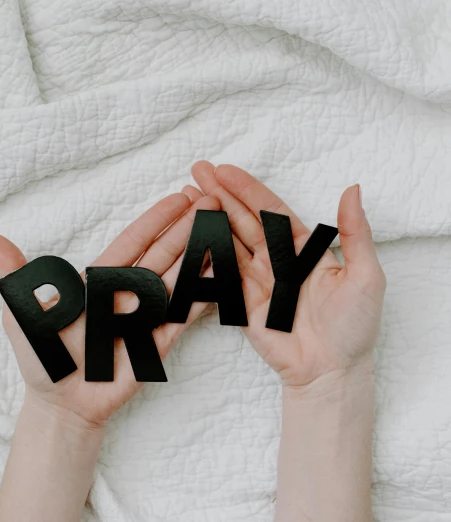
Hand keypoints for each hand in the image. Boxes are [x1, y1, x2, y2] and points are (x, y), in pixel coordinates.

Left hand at [0, 189, 218, 428]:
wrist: (59, 405)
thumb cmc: (41, 360)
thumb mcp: (22, 314)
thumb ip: (17, 276)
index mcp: (98, 282)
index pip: (132, 243)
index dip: (155, 220)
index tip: (178, 197)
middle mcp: (126, 295)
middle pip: (162, 254)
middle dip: (186, 228)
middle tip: (212, 200)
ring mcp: (145, 317)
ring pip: (176, 279)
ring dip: (199, 254)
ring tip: (222, 228)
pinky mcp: (157, 343)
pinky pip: (183, 316)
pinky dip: (201, 295)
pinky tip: (220, 274)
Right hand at [191, 161, 385, 389]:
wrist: (331, 371)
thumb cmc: (354, 327)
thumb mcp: (367, 275)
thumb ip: (355, 233)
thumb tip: (353, 190)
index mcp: (304, 249)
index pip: (271, 211)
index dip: (248, 189)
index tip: (225, 170)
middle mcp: (277, 260)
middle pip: (243, 219)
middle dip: (220, 194)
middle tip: (197, 170)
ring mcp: (256, 280)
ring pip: (227, 241)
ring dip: (207, 217)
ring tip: (187, 194)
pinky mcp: (240, 302)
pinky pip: (220, 273)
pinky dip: (205, 252)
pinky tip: (190, 232)